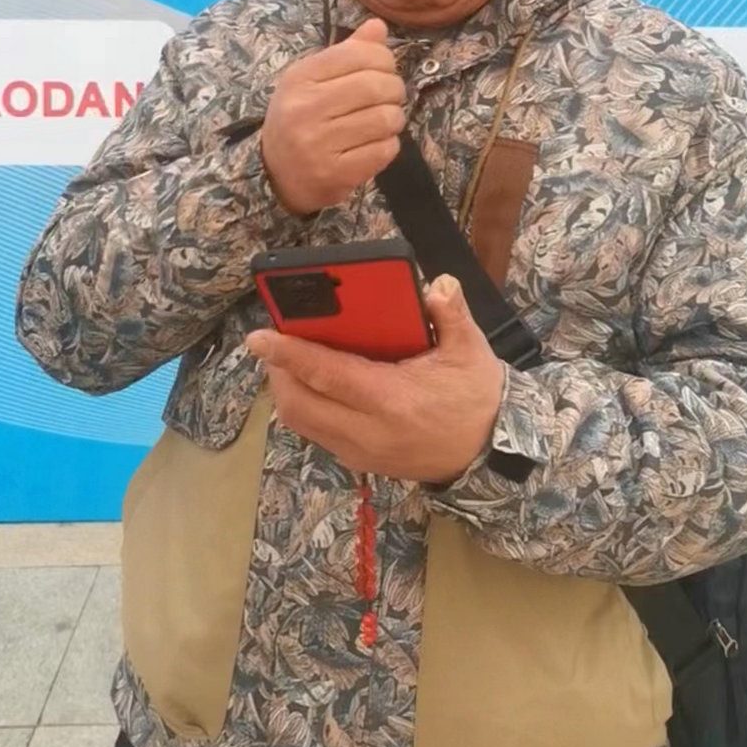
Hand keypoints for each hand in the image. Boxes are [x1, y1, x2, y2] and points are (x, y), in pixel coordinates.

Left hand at [247, 275, 504, 483]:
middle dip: (279, 371)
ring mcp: (361, 452)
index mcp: (392, 399)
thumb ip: (452, 314)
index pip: (326, 374)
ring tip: (289, 360)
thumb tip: (437, 284)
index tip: (258, 338)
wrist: (488, 456)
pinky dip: (306, 407)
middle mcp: (368, 431)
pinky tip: (315, 384)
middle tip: (276, 342)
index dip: (289, 354)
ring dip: (288, 390)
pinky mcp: (361, 463)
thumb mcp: (470, 350)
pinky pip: (317, 434)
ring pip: (302, 422)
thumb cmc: (476, 397)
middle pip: (300, 403)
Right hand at [261, 18, 406, 215]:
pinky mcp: (334, 174)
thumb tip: (379, 26)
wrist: (276, 175)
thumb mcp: (312, 81)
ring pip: (385, 119)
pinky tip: (377, 144)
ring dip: (395, 118)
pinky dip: (389, 145)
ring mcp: (318, 144)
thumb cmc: (300, 119)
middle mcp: (304, 108)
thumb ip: (348, 52)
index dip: (384, 59)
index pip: (358, 54)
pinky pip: (384, 150)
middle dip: (395, 89)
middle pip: (376, 86)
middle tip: (391, 97)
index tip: (384, 70)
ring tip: (385, 121)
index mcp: (300, 78)